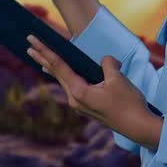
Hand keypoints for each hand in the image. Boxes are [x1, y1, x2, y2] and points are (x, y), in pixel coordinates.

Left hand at [24, 34, 153, 143]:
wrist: (137, 126)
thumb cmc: (128, 103)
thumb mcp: (118, 79)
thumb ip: (107, 64)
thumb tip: (105, 60)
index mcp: (79, 91)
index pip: (59, 66)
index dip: (45, 50)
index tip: (32, 40)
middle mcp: (75, 99)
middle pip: (56, 73)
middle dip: (42, 56)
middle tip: (29, 43)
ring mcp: (80, 104)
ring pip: (62, 80)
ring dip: (51, 66)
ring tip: (38, 57)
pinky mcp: (87, 105)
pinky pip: (71, 85)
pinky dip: (63, 75)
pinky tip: (60, 73)